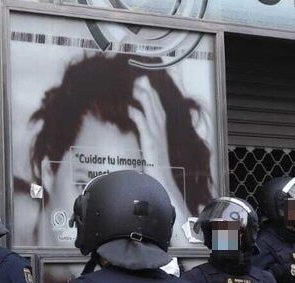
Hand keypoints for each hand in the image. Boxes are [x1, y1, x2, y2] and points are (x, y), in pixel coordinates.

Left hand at [128, 76, 189, 231]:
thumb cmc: (155, 179)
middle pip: (157, 110)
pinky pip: (146, 129)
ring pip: (153, 115)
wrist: (162, 191)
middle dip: (150, 94)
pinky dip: (139, 118)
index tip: (145, 86)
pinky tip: (132, 109)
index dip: (153, 99)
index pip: (158, 113)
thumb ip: (145, 149)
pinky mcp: (152, 148)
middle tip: (142, 79)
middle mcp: (161, 137)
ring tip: (138, 87)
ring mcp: (158, 141)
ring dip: (146, 100)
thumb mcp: (148, 160)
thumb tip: (138, 146)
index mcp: (160, 138)